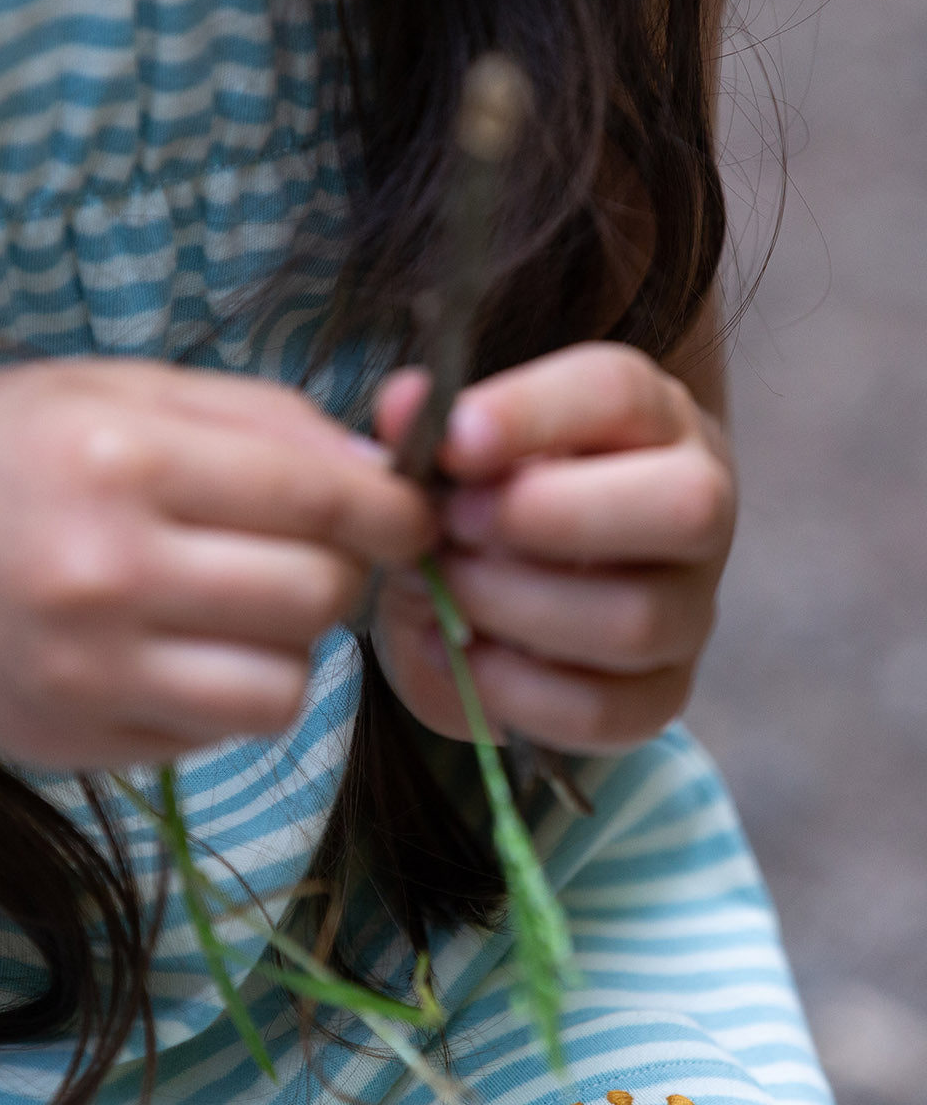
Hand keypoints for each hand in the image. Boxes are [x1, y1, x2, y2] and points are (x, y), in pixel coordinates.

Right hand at [0, 361, 431, 768]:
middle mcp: (107, 572)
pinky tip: (178, 649)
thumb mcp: (115, 390)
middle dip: (339, 571)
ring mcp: (91, 673)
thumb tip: (379, 471)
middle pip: (316, 597)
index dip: (393, 510)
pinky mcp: (82, 743)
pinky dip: (226, 692)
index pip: (319, 497)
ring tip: (239, 606)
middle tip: (302, 549)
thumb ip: (257, 419)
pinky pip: (217, 734)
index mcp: (121, 458)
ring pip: (282, 688)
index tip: (407, 514)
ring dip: (289, 646)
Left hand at [371, 343, 735, 752]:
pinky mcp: (664, 692)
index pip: (619, 394)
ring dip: (515, 607)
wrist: (497, 584)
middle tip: (455, 524)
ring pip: (637, 620)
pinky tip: (460, 654)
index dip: (531, 414)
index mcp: (649, 417)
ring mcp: (689, 606)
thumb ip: (430, 425)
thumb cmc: (487, 495)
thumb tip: (406, 406)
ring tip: (446, 588)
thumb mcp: (457, 452)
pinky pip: (608, 711)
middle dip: (549, 517)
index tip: (452, 443)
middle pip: (684, 507)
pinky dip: (516, 690)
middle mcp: (699, 505)